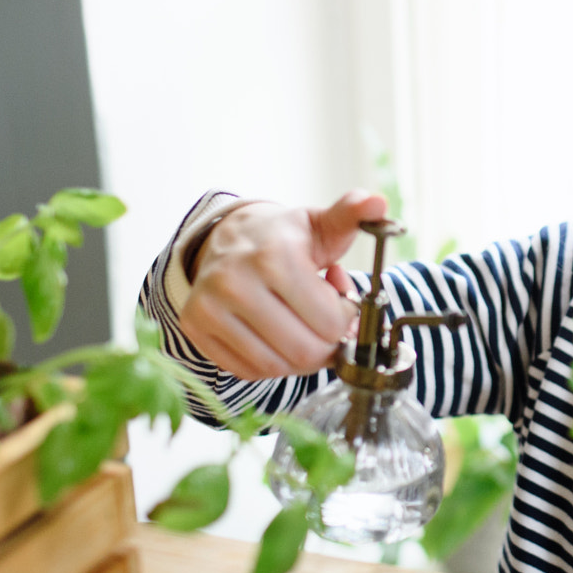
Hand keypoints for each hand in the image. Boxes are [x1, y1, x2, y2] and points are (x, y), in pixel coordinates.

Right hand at [180, 191, 387, 380]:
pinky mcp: (195, 326)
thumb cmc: (283, 237)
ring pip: (276, 366)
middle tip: (325, 325)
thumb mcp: (321, 224)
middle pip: (304, 351)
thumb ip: (352, 215)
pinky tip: (275, 335)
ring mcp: (209, 306)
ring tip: (300, 327)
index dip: (346, 321)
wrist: (227, 236)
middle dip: (326, 345)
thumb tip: (378, 202)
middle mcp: (235, 282)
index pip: (329, 323)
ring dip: (299, 357)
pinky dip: (270, 362)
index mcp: (273, 257)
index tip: (343, 305)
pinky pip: (247, 370)